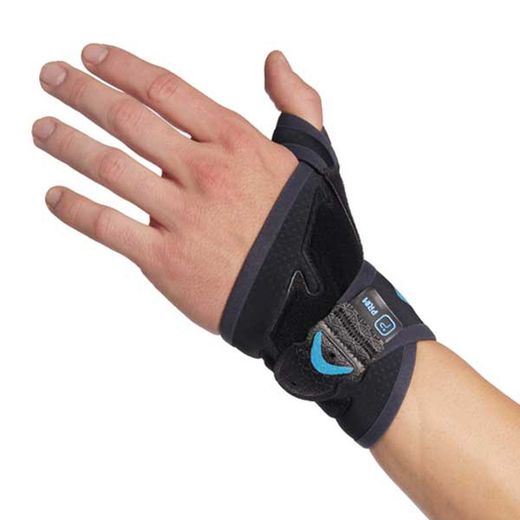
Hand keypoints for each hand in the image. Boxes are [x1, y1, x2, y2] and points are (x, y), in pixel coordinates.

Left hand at [33, 45, 322, 331]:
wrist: (306, 298)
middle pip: (127, 119)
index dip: (121, 67)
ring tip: (41, 128)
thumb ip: (296, 104)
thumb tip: (277, 60)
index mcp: (236, 143)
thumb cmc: (308, 229)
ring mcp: (182, 216)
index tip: (92, 55)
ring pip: (109, 167)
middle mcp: (204, 173)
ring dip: (67, 142)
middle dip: (81, 92)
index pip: (165, 90)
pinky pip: (107, 227)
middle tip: (51, 77)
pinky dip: (74, 209)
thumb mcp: (313, 159)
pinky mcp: (165, 260)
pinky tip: (54, 196)